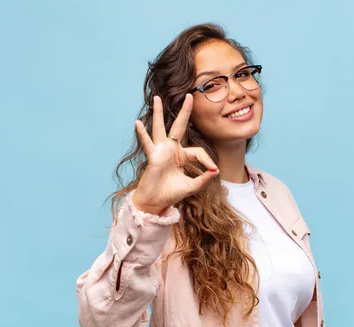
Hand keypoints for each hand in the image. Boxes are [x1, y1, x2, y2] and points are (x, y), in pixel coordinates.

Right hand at [132, 94, 218, 214]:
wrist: (156, 203)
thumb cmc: (171, 194)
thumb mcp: (192, 186)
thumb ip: (204, 178)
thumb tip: (216, 170)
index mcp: (181, 156)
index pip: (198, 152)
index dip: (207, 160)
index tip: (213, 169)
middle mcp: (171, 150)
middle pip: (179, 126)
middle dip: (185, 111)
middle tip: (190, 95)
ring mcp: (161, 151)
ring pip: (159, 128)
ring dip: (158, 113)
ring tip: (156, 98)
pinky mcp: (153, 157)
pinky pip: (147, 143)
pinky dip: (142, 134)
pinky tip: (137, 123)